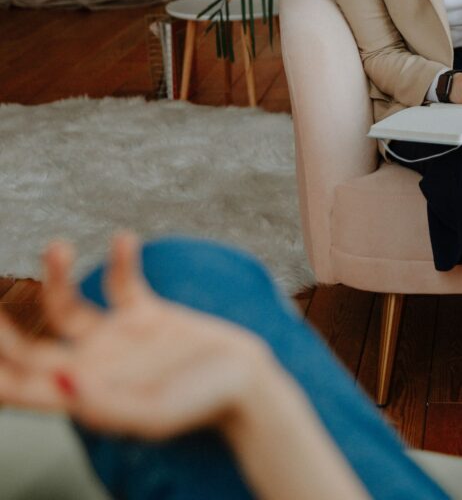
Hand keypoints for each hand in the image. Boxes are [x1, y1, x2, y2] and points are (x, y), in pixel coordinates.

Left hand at [0, 233, 269, 439]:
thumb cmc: (202, 405)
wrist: (247, 383)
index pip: (22, 387)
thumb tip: (57, 380)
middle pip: (30, 348)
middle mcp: (92, 365)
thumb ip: (105, 404)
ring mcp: (116, 339)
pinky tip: (124, 237)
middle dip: (3, 330)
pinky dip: (120, 259)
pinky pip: (121, 283)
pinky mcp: (146, 315)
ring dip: (55, 276)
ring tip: (55, 244)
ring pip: (67, 306)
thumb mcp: (154, 413)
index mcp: (85, 395)